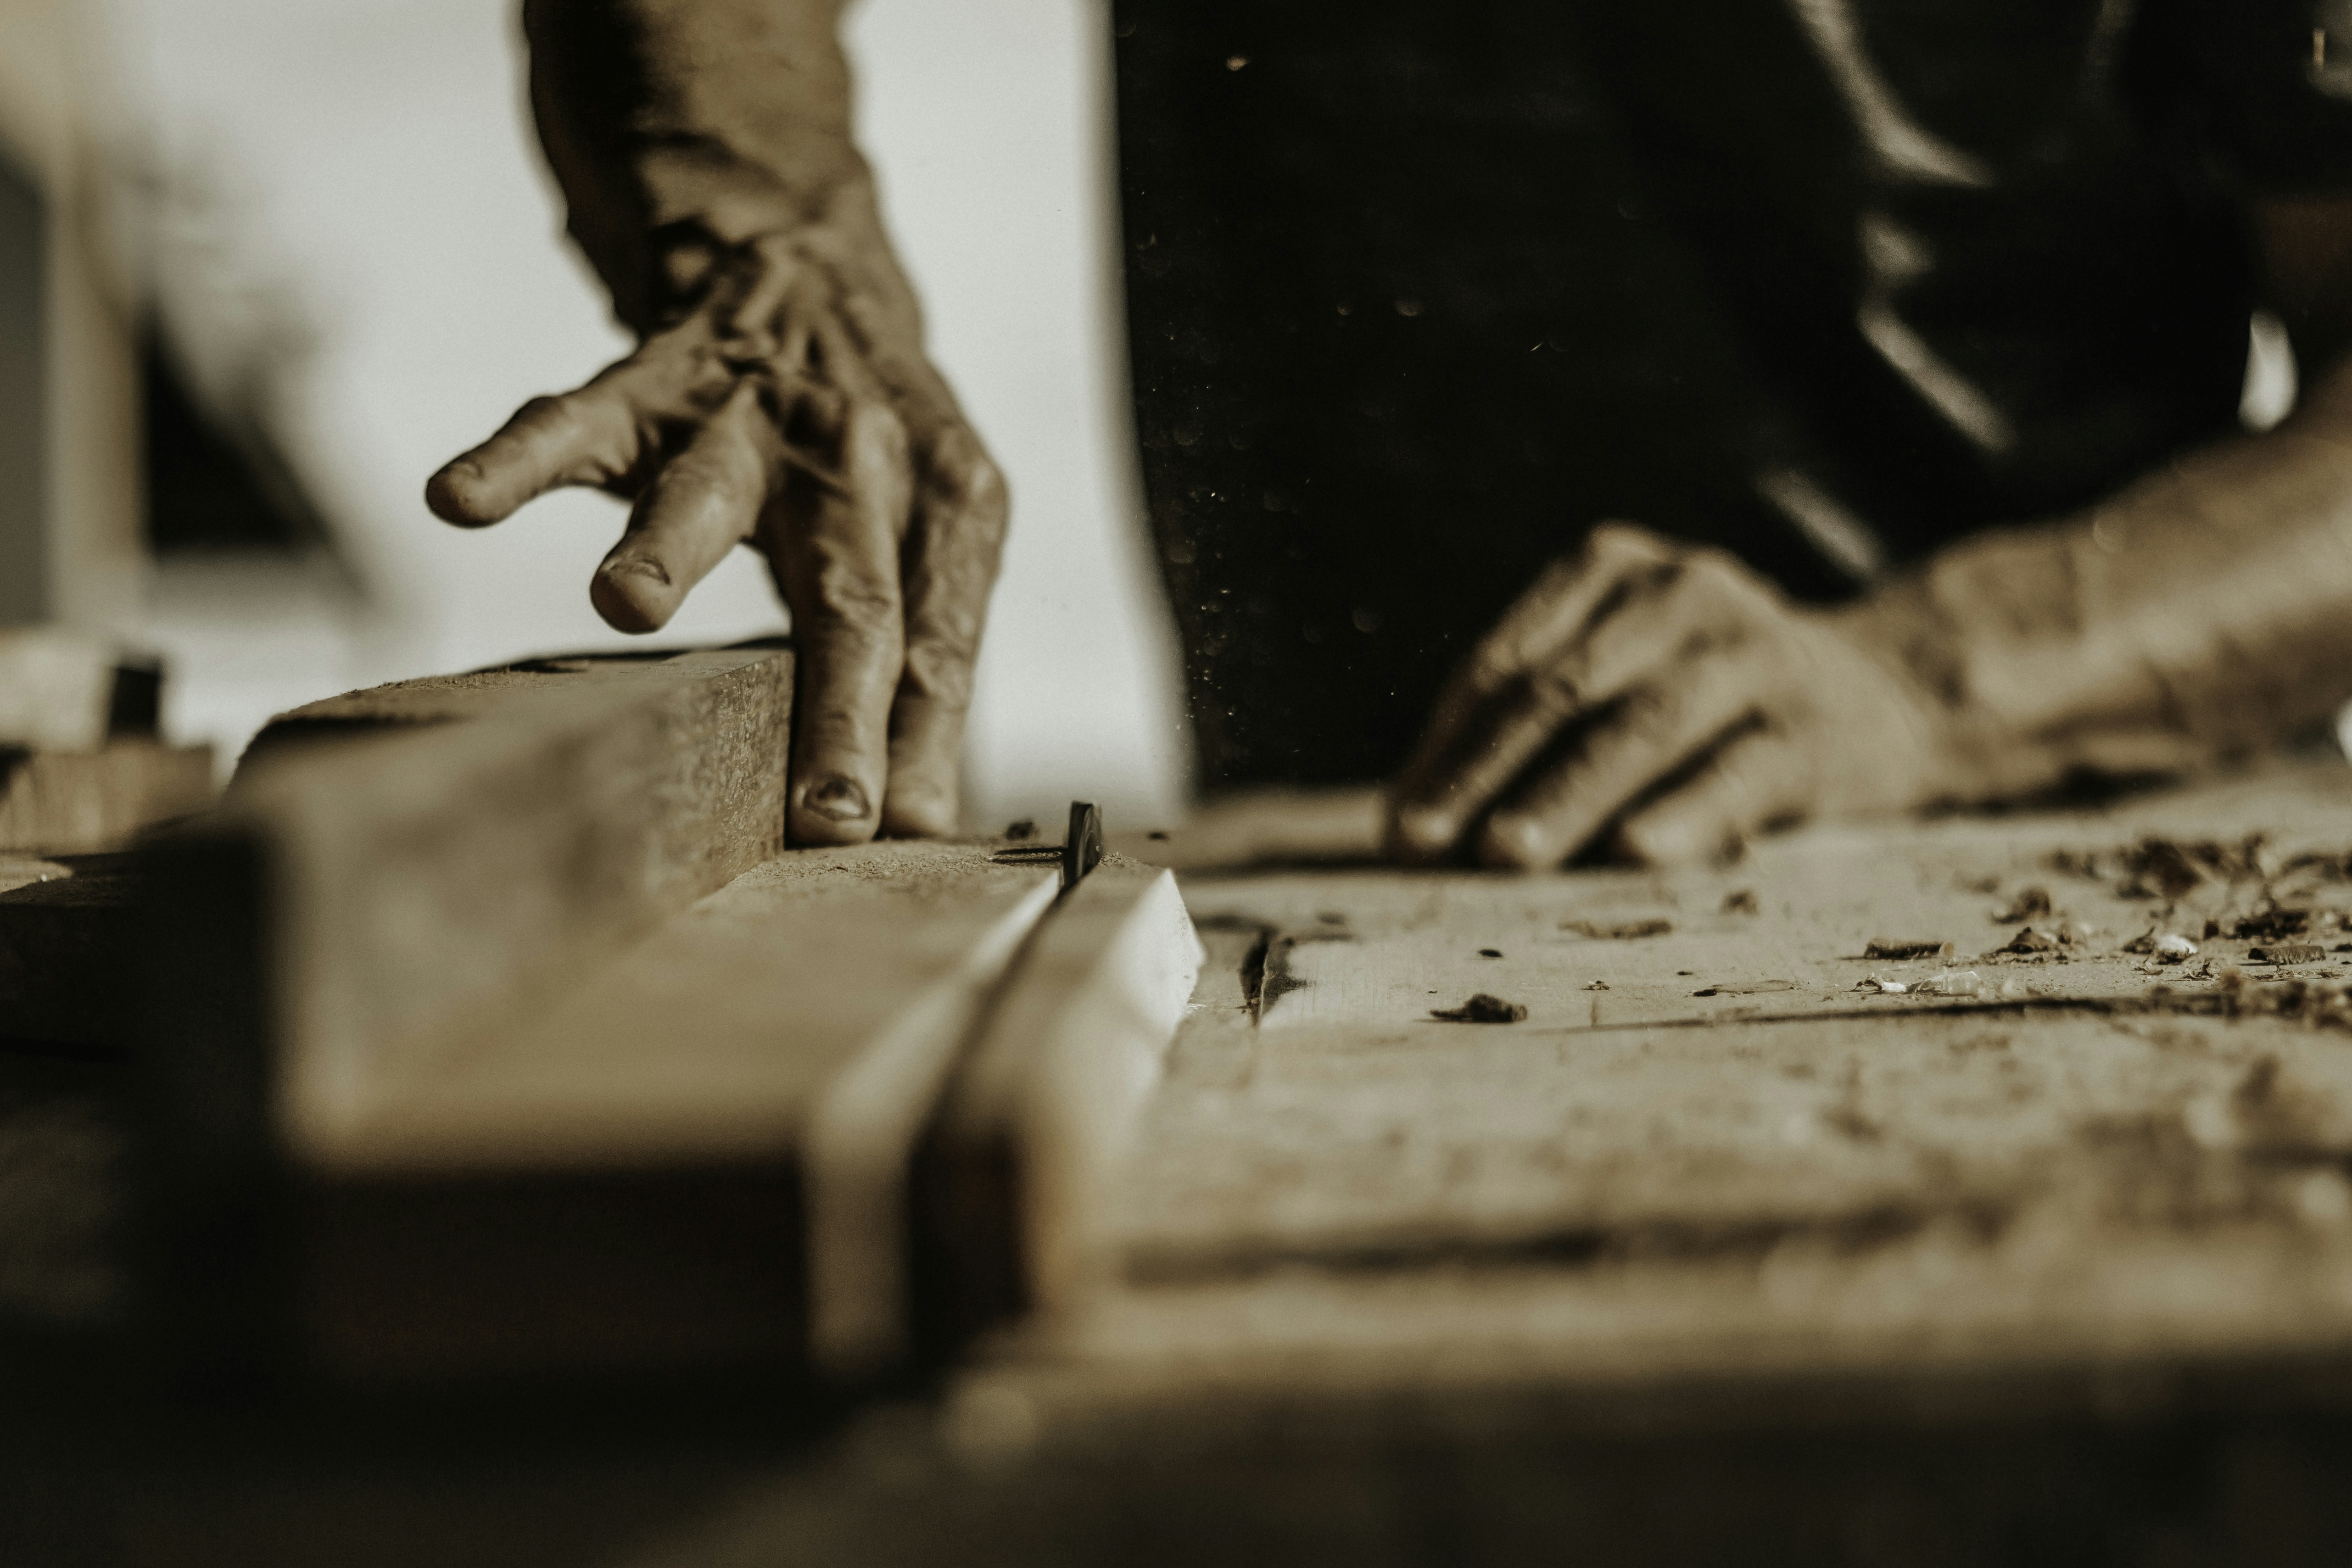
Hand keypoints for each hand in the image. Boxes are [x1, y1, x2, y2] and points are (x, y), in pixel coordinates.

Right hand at [426, 214, 1006, 846]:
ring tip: (624, 604)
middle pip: (852, 595)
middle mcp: (861, 458)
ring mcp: (754, 417)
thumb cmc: (880, 449)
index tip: (905, 832)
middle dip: (841, 705)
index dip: (926, 735)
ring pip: (709, 490)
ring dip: (668, 549)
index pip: (937, 641)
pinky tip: (457, 499)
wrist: (815, 263)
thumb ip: (927, 667)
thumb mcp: (933, 536)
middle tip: (830, 808)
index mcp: (948, 505)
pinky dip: (517, 460)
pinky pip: (576, 422)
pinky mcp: (654, 383)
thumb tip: (920, 826)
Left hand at [1385, 524, 1974, 867]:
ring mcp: (1751, 651)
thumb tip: (1411, 829)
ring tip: (1503, 855)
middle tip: (1422, 845)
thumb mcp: (1618, 680)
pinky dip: (1682, 814)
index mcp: (1610, 571)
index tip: (1394, 826)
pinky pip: (1735, 773)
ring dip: (1565, 795)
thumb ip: (1529, 734)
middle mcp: (1679, 590)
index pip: (1504, 664)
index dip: (1444, 747)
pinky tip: (1635, 853)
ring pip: (1640, 726)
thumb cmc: (1705, 704)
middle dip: (1481, 773)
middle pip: (1559, 690)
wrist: (1882, 697)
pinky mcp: (1811, 726)